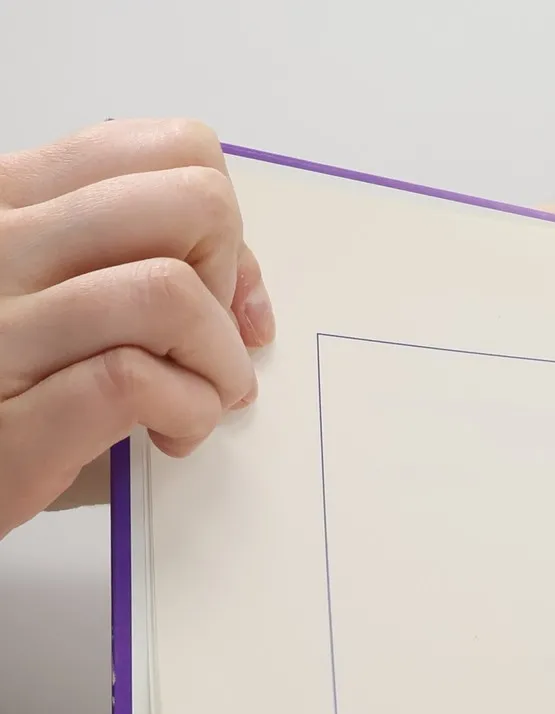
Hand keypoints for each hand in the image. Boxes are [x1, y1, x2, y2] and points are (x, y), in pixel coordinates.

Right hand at [0, 120, 272, 538]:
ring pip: (173, 291)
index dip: (225, 229)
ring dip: (221, 363)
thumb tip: (246, 291)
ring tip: (200, 402)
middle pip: (194, 203)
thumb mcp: (62, 300)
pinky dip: (189, 412)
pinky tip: (170, 436)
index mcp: (11, 200)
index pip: (170, 151)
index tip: (224, 296)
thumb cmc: (13, 391)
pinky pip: (137, 380)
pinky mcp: (12, 417)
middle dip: (232, 285)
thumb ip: (139, 264)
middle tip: (209, 348)